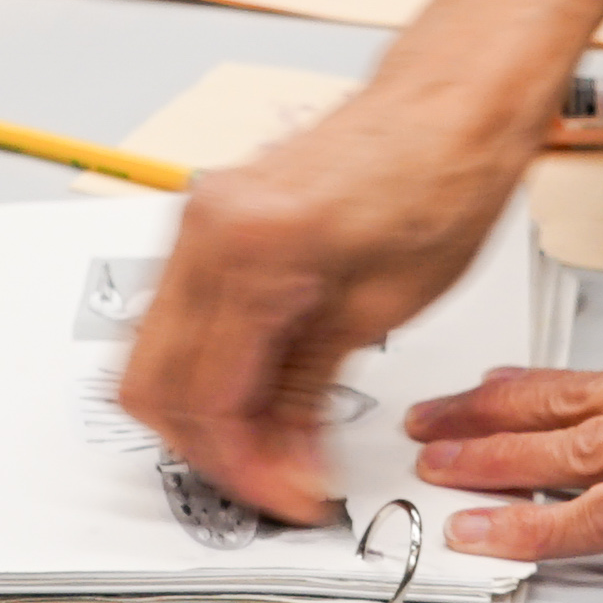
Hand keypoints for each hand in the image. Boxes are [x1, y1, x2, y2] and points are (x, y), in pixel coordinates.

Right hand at [120, 81, 542, 523]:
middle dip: (210, 451)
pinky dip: (206, 368)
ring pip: (152, 356)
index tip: (290, 498)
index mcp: (248, 249)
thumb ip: (308, 395)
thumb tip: (281, 463)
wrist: (451, 104)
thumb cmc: (441, 180)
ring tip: (270, 446)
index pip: (208, 400)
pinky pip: (177, 317)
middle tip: (274, 482)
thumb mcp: (381, 310)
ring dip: (201, 413)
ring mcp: (197, 221)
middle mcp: (204, 229)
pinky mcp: (210, 221)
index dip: (248, 469)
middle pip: (153, 386)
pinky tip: (259, 393)